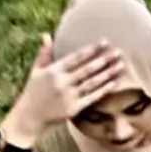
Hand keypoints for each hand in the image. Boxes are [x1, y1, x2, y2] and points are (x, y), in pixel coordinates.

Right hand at [1, 34, 123, 146]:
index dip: (92, 49)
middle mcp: (63, 82)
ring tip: (120, 66)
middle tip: (118, 52)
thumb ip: (44, 54)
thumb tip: (47, 35)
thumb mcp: (36, 71)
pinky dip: (103, 90)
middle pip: (88, 69)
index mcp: (54, 70)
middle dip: (104, 60)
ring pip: (92, 83)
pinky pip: (91, 98)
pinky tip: (113, 83)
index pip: (77, 57)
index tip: (105, 42)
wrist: (30, 116)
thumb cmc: (33, 92)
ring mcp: (69, 96)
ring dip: (108, 74)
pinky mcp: (74, 108)